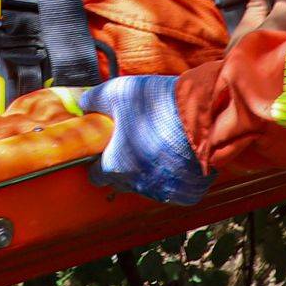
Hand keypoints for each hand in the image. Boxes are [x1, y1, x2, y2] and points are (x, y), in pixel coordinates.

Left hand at [72, 73, 212, 206]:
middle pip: (122, 182)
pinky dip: (175, 176)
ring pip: (149, 185)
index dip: (99, 162)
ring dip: (150, 171)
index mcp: (115, 166)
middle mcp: (137, 184)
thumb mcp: (116, 93)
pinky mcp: (187, 193)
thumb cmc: (156, 103)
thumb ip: (93, 101)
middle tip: (134, 143)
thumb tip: (83, 106)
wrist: (203, 113)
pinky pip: (175, 188)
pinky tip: (178, 156)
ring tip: (159, 144)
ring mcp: (164, 191)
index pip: (96, 176)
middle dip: (124, 167)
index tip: (107, 149)